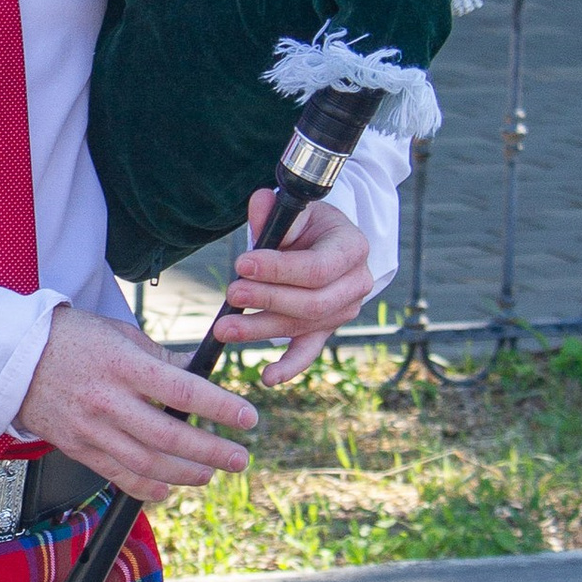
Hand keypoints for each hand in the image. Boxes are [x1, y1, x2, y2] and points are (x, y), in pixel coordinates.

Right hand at [16, 303, 256, 501]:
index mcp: (123, 365)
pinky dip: (146, 488)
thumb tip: (197, 373)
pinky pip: (117, 475)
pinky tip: (168, 490)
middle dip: (210, 452)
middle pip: (169, 436)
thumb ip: (159, 358)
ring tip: (210, 473)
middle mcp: (108, 401)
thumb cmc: (69, 339)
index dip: (219, 407)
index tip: (248, 418)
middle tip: (239, 458)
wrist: (11, 359)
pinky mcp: (78, 448)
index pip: (182, 390)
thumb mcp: (119, 335)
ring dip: (184, 473)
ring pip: (146, 463)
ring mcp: (91, 429)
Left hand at [215, 191, 375, 382]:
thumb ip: (275, 211)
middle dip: (268, 300)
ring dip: (261, 329)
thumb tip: (259, 203)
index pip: (316, 267)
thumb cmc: (306, 224)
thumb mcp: (295, 211)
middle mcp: (356, 283)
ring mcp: (343, 311)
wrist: (324, 242)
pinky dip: (289, 367)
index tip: (242, 263)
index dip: (278, 269)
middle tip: (231, 294)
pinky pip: (308, 351)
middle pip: (311, 303)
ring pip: (302, 327)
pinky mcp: (325, 329)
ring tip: (224, 328)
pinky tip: (267, 377)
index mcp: (353, 248)